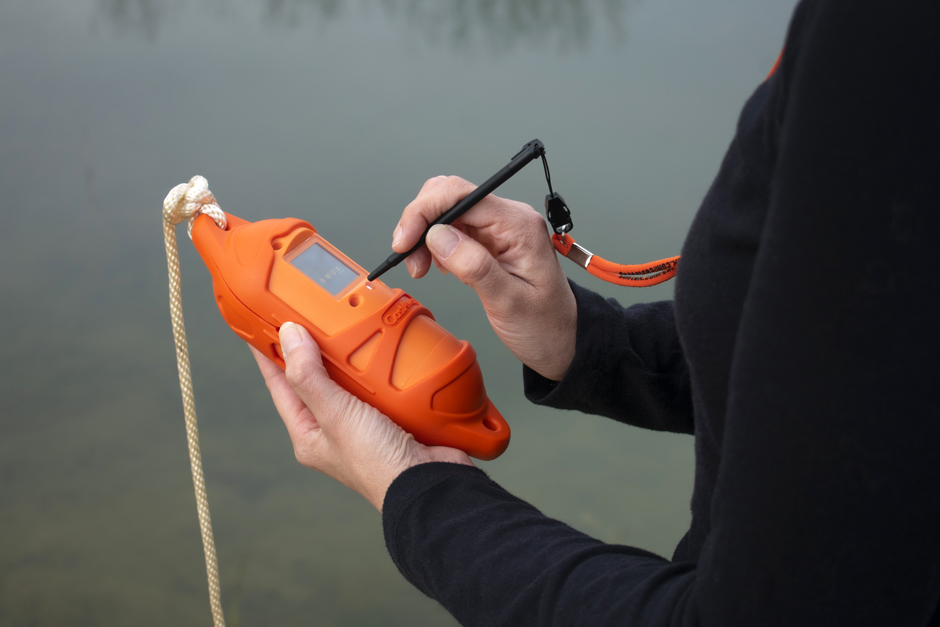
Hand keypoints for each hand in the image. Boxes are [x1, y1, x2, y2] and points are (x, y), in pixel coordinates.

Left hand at [252, 322, 473, 511]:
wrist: (433, 484)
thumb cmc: (380, 465)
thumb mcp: (336, 416)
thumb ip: (310, 377)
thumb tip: (288, 337)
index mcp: (310, 433)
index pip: (281, 384)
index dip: (269, 353)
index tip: (261, 322)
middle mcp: (335, 427)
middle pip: (316, 376)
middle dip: (311, 346)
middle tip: (305, 311)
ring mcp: (366, 420)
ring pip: (350, 376)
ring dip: (349, 352)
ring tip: (345, 321)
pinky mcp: (394, 413)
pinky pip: (382, 380)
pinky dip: (381, 361)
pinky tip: (384, 344)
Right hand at [394, 176, 576, 380]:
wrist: (561, 340)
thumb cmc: (544, 325)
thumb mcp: (510, 303)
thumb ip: (475, 267)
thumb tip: (438, 236)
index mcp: (519, 225)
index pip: (462, 195)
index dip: (425, 212)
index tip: (404, 241)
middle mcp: (509, 219)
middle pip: (450, 195)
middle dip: (420, 221)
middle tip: (409, 257)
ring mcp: (499, 228)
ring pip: (447, 211)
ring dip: (424, 235)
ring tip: (421, 268)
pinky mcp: (490, 241)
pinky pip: (453, 228)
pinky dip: (433, 243)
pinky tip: (436, 266)